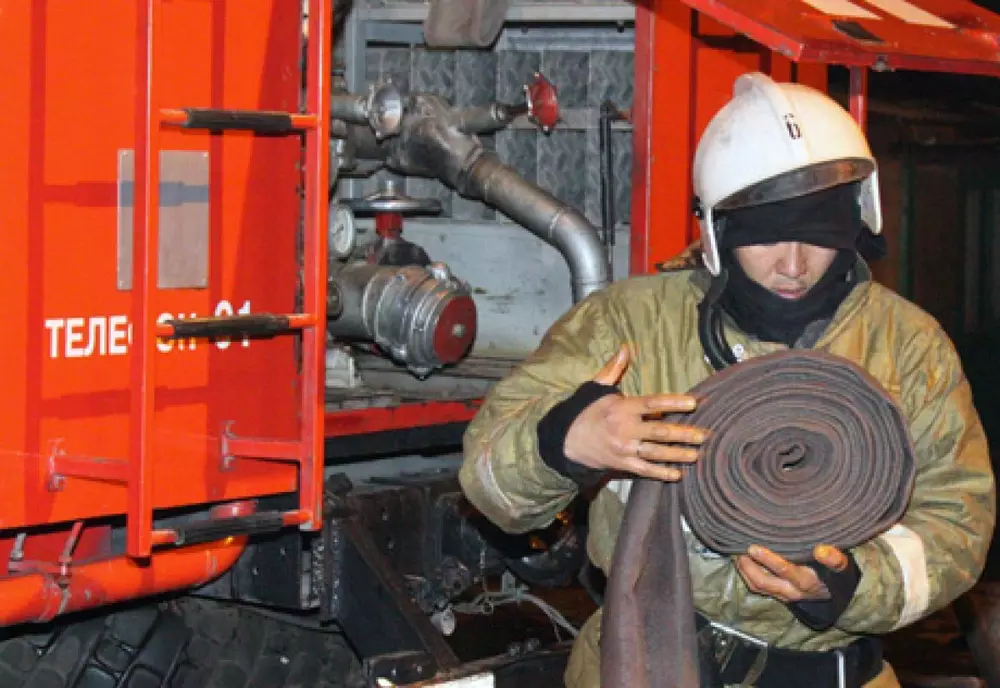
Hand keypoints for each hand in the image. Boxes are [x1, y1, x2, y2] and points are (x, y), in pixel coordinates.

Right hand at [562, 345, 707, 481]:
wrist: (566, 440)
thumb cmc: (585, 411)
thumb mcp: (597, 388)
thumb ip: (614, 368)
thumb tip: (625, 347)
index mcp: (622, 408)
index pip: (652, 404)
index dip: (673, 403)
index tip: (693, 402)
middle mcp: (625, 429)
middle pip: (660, 432)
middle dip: (685, 434)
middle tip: (705, 435)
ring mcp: (624, 448)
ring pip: (656, 452)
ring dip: (678, 454)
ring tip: (697, 454)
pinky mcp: (621, 463)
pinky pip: (644, 470)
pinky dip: (661, 473)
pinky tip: (677, 475)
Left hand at [736, 544, 849, 602]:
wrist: (838, 596)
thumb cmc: (838, 575)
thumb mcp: (842, 567)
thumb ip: (835, 559)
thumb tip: (822, 549)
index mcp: (807, 582)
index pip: (784, 571)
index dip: (768, 560)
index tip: (754, 548)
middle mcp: (793, 591)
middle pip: (765, 582)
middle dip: (749, 566)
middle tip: (738, 549)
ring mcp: (783, 595)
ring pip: (758, 586)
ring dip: (745, 571)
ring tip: (736, 554)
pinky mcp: (778, 595)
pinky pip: (758, 588)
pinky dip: (747, 575)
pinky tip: (741, 561)